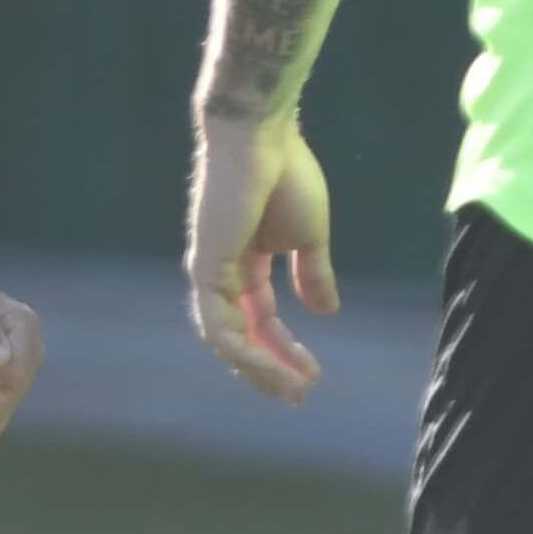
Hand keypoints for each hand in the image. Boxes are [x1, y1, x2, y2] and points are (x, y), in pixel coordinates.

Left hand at [186, 111, 339, 401]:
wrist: (263, 136)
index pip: (262, 319)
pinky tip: (274, 367)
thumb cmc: (286, 174)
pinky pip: (221, 326)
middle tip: (299, 397)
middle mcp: (222, 272)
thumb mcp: (309, 237)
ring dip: (260, 369)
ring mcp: (210, 272)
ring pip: (228, 340)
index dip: (286, 349)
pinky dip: (247, 352)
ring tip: (293, 390)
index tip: (314, 376)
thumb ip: (313, 274)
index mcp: (245, 263)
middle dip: (270, 369)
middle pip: (242, 336)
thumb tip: (326, 312)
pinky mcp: (206, 269)